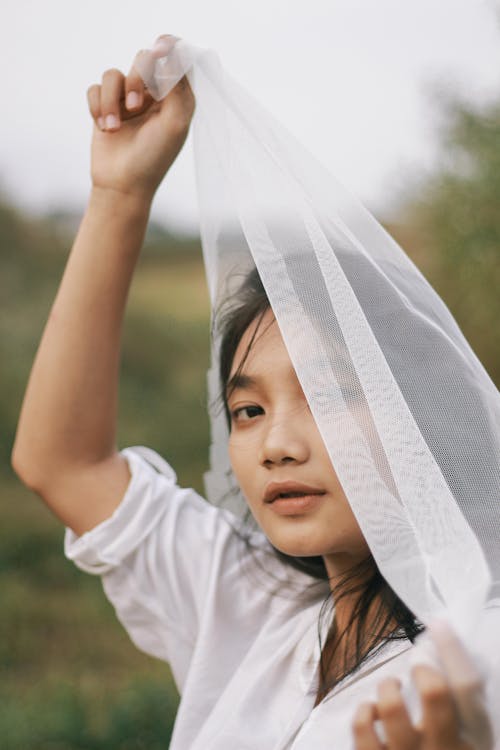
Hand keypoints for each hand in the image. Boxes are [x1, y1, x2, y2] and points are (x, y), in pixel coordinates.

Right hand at [87, 35, 194, 200]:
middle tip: (135, 107)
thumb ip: (177, 87)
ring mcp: (127, 101)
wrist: (122, 186)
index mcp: (176, 99)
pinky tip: (104, 127)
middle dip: (136, 78)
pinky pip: (95, 88)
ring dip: (111, 99)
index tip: (160, 51)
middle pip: (143, 59)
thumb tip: (171, 53)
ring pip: (113, 74)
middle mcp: (153, 96)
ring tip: (114, 126)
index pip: (175, 60)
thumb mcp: (174, 123)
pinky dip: (97, 106)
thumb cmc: (153, 159)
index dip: (168, 49)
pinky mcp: (105, 108)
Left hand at [352, 624, 492, 749]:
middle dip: (424, 669)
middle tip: (418, 667)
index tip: (439, 625)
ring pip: (392, 706)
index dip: (453, 651)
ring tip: (391, 691)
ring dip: (388, 688)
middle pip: (436, 693)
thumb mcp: (466, 744)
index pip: (468, 689)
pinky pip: (362, 725)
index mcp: (473, 745)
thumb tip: (450, 657)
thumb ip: (462, 713)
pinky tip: (371, 714)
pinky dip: (363, 710)